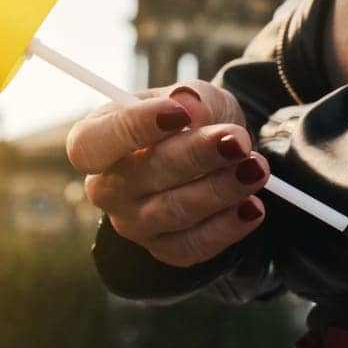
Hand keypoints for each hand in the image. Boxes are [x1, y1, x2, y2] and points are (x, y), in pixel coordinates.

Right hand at [66, 80, 267, 267]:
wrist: (209, 155)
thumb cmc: (188, 121)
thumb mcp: (192, 98)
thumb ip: (192, 98)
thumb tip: (190, 104)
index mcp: (92, 142)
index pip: (91, 144)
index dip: (133, 128)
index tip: (180, 112)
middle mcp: (104, 188)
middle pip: (140, 177)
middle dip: (194, 156)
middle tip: (237, 141)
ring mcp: (131, 224)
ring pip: (173, 212)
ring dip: (220, 190)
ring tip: (256, 168)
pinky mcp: (162, 249)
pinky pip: (193, 246)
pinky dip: (228, 226)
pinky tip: (253, 206)